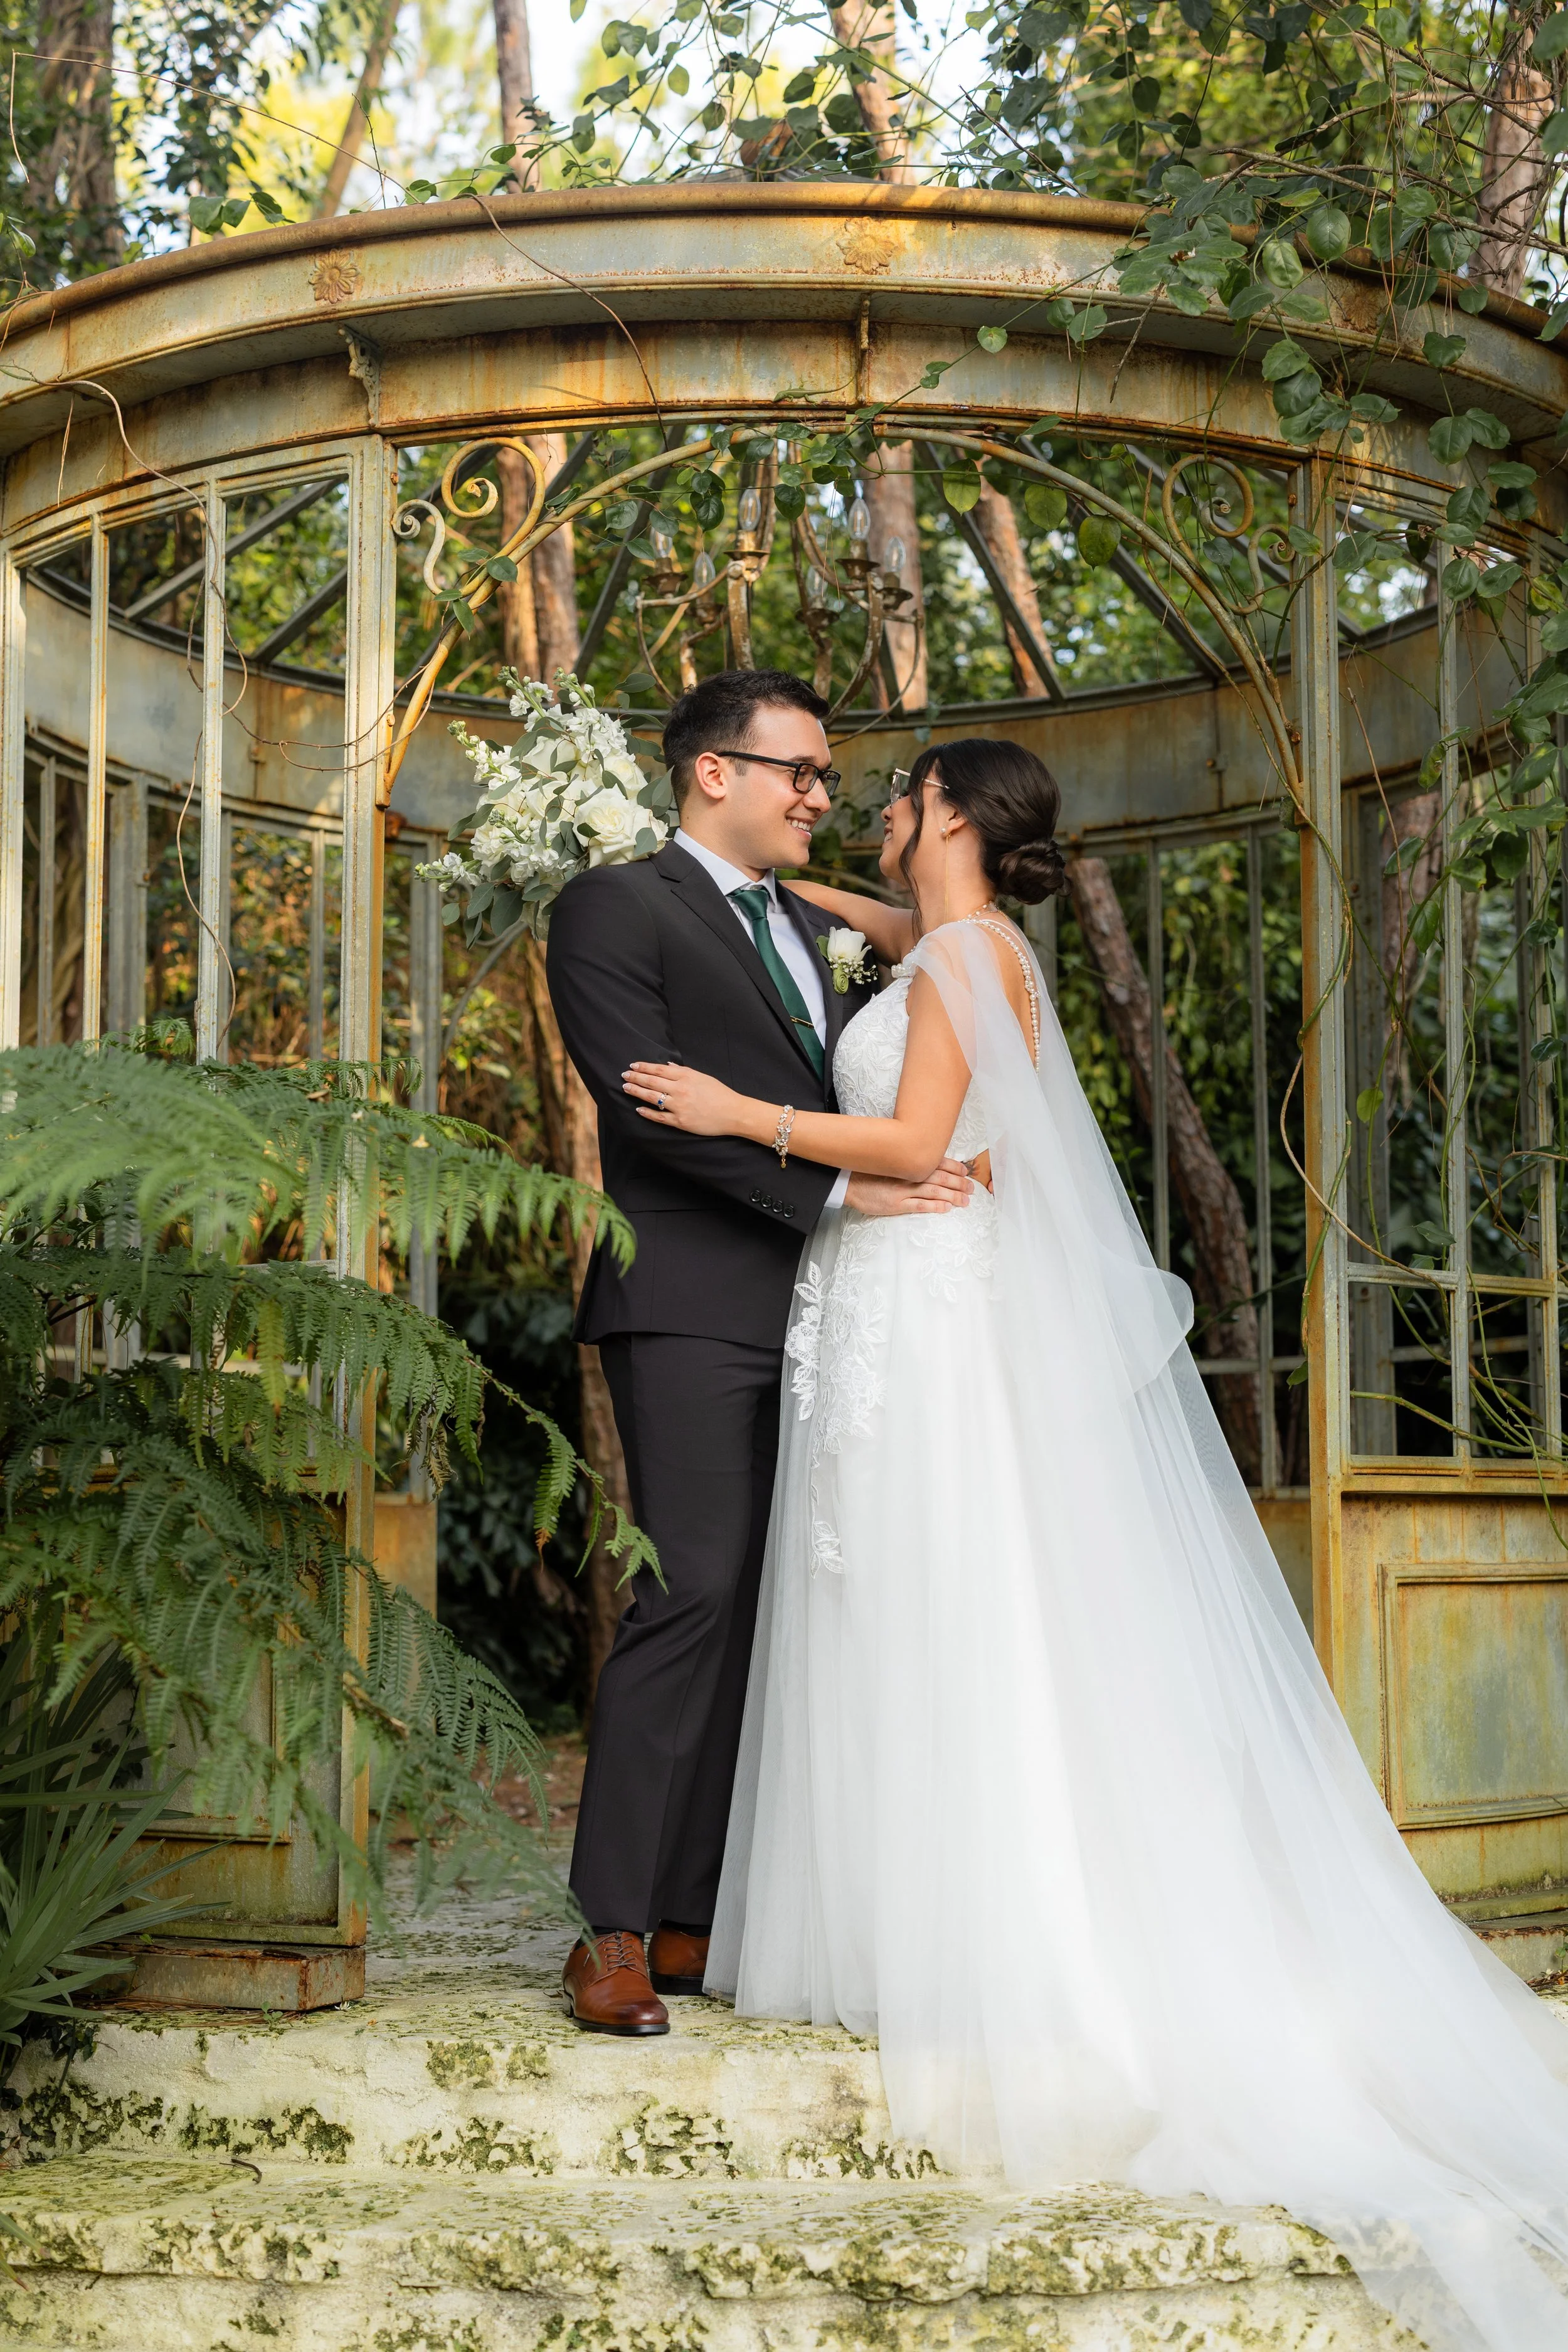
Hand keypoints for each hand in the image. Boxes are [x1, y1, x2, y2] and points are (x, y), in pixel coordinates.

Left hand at [623, 1059, 747, 1137]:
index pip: (659, 1070)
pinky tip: (638, 1109)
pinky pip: (660, 1117)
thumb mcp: (702, 1077)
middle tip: (624, 1075)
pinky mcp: (680, 1121)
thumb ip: (683, 1071)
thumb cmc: (719, 1093)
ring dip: (637, 1092)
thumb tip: (667, 1066)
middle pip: (652, 1082)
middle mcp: (680, 1090)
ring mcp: (679, 1106)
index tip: (633, 1065)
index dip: (644, 1067)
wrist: (733, 1113)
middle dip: (636, 1077)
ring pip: (652, 1098)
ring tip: (626, 1088)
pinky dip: (648, 1113)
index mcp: (686, 1077)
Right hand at [846, 1159, 972, 1217]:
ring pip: (934, 1191)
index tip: (965, 1171)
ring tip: (965, 1201)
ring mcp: (903, 1189)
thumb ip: (907, 1163)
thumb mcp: (890, 1161)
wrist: (848, 1181)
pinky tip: (947, 1208)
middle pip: (940, 1177)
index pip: (936, 1162)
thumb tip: (924, 1161)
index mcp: (908, 1162)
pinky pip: (919, 1205)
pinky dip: (935, 1206)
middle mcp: (908, 1174)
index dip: (953, 1166)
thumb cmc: (868, 1171)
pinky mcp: (896, 1204)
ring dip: (952, 1196)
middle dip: (958, 1182)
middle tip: (971, 1188)